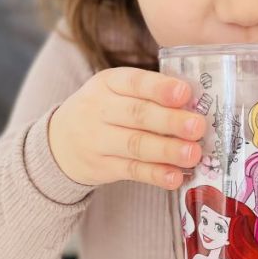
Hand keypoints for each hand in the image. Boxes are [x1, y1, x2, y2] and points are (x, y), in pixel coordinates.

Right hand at [49, 67, 206, 190]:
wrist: (59, 142)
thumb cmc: (104, 111)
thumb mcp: (116, 92)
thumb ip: (150, 95)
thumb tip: (197, 104)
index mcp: (108, 82)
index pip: (134, 82)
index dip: (159, 88)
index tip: (185, 92)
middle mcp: (100, 109)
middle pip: (137, 114)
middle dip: (170, 121)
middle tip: (198, 127)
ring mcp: (98, 140)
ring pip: (135, 144)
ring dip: (167, 150)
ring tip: (193, 154)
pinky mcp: (102, 167)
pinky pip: (131, 171)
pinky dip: (155, 175)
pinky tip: (176, 177)